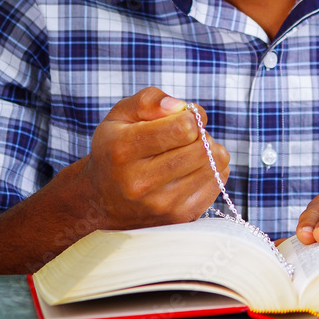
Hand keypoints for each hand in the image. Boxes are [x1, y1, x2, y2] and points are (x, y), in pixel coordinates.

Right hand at [82, 88, 229, 228]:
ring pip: (213, 165)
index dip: (190, 116)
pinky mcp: (179, 218)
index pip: (182, 128)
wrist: (101, 201)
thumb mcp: (119, 116)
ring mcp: (162, 205)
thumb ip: (148, 100)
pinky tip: (191, 168)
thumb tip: (180, 107)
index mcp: (123, 150)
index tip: (182, 117)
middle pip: (201, 148)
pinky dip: (211, 169)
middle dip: (200, 134)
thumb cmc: (116, 149)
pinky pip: (217, 182)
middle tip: (187, 134)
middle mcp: (141, 182)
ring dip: (208, 151)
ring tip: (188, 151)